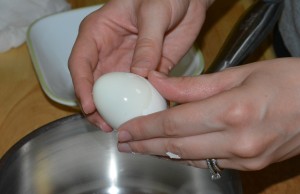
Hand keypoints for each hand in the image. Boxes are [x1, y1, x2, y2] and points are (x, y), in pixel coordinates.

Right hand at [68, 0, 211, 130]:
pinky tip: (143, 116)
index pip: (81, 62)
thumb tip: (140, 75)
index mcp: (99, 33)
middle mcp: (108, 53)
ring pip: (113, 93)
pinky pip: (137, 93)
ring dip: (115, 110)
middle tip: (105, 124)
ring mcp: (125, 65)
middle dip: (95, 107)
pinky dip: (138, 106)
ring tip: (122, 125)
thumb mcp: (154, 13)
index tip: (89, 106)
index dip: (81, 86)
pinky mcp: (144, 73)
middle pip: (93, 84)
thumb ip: (147, 43)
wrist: (188, 1)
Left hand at [117, 58, 299, 170]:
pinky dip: (184, 156)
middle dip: (145, 145)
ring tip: (139, 147)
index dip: (144, 128)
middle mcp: (237, 142)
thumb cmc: (288, 81)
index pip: (174, 124)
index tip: (124, 130)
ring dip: (160, 153)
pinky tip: (171, 151)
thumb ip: (194, 84)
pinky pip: (207, 162)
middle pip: (176, 147)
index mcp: (233, 111)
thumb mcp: (240, 73)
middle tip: (123, 143)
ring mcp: (244, 159)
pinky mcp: (249, 167)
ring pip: (189, 158)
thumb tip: (159, 83)